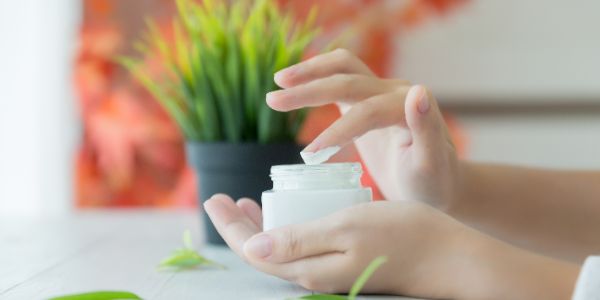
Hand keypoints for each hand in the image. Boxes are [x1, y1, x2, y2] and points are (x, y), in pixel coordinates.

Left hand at [205, 194, 578, 299]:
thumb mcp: (346, 228)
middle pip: (263, 252)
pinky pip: (303, 247)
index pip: (253, 250)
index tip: (212, 197)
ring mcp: (331, 270)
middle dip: (240, 226)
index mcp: (309, 268)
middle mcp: (315, 275)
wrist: (449, 256)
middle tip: (225, 198)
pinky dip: (287, 229)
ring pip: (282, 250)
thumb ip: (299, 241)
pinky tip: (290, 213)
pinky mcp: (346, 263)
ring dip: (261, 227)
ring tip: (248, 203)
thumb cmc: (402, 235)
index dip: (229, 226)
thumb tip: (251, 250)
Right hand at [267, 49, 461, 209]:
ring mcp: (380, 92)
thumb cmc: (433, 183)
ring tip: (278, 82)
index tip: (309, 155)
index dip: (336, 131)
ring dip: (310, 73)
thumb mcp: (432, 165)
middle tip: (272, 100)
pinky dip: (317, 78)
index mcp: (409, 108)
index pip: (366, 112)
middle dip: (309, 90)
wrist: (436, 183)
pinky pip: (340, 79)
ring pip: (342, 69)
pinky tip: (294, 86)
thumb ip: (427, 129)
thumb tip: (419, 90)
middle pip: (347, 80)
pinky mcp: (367, 100)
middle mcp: (395, 91)